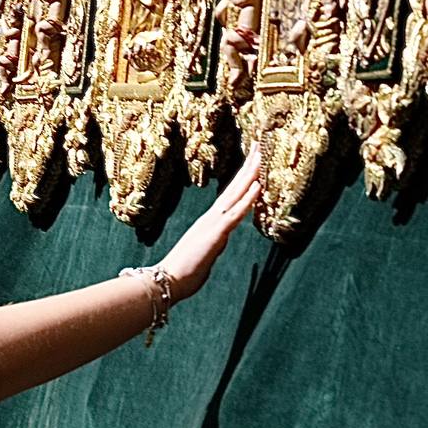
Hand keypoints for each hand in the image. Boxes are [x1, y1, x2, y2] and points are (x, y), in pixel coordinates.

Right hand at [157, 144, 261, 300]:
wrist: (166, 281)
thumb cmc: (182, 273)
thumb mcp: (202, 255)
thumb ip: (211, 245)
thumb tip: (217, 243)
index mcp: (209, 223)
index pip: (230, 196)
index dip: (242, 179)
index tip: (252, 162)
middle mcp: (211, 218)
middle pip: (233, 188)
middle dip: (248, 168)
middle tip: (259, 147)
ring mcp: (213, 224)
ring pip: (235, 195)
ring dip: (249, 176)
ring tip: (261, 158)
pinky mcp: (215, 234)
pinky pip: (235, 214)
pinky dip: (247, 199)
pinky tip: (257, 186)